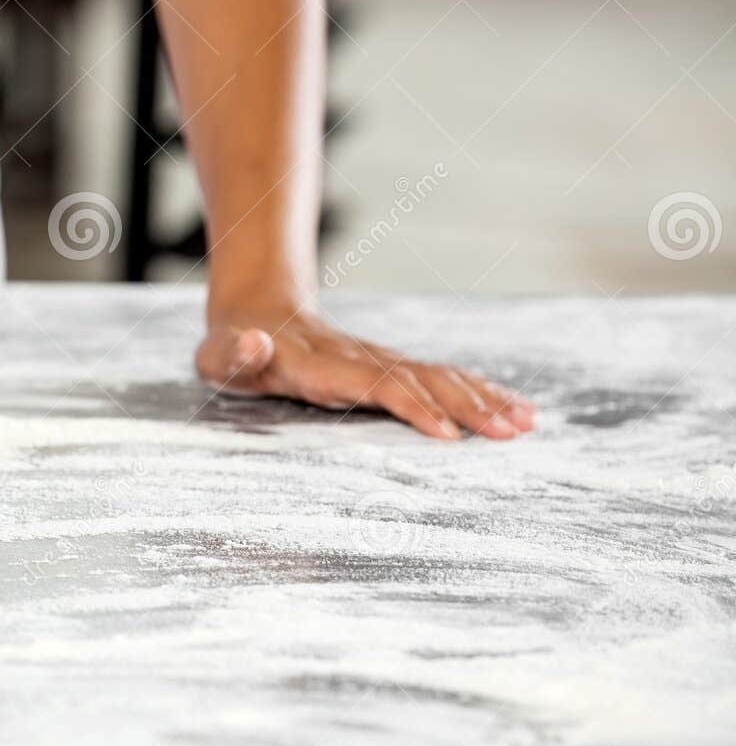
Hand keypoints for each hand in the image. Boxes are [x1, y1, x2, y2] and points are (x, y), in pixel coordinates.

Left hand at [197, 297, 536, 439]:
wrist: (254, 312)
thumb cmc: (233, 349)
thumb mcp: (219, 355)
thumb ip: (233, 354)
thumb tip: (253, 344)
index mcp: (321, 365)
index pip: (374, 385)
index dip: (410, 405)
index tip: (446, 433)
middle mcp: (360, 360)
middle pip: (421, 380)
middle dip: (466, 406)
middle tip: (509, 433)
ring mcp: (379, 361)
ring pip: (439, 377)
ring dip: (483, 399)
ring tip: (527, 423)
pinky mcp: (389, 369)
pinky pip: (440, 379)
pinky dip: (479, 392)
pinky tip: (515, 410)